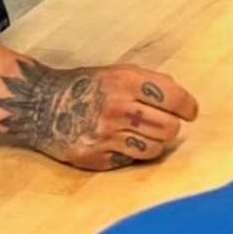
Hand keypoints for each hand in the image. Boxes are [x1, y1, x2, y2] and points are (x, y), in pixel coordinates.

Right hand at [0, 55, 197, 170]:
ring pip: (154, 148)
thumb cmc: (86, 86)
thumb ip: (150, 84)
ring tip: (144, 133)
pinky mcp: (95, 158)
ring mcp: (105, 136)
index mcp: (127, 82)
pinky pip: (130, 160)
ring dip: (154, 142)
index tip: (191, 112)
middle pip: (168, 128)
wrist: (41, 105)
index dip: (188, 107)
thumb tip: (182, 101)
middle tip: (166, 123)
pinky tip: (122, 142)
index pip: (174, 98)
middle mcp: (118, 108)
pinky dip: (132, 153)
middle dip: (172, 126)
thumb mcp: (119, 73)